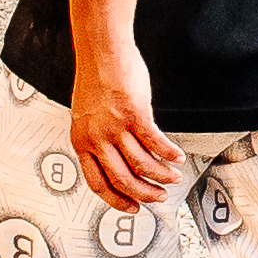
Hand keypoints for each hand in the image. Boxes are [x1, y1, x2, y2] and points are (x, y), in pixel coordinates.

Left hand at [70, 45, 184, 207]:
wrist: (101, 51)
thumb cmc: (95, 78)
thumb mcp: (86, 116)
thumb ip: (97, 139)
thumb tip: (118, 161)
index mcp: (81, 142)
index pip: (98, 183)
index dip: (117, 200)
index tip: (132, 206)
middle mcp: (96, 138)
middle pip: (123, 179)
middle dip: (145, 193)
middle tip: (159, 197)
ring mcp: (115, 127)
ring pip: (142, 164)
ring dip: (162, 176)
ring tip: (174, 177)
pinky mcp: (135, 114)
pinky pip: (156, 143)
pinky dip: (169, 154)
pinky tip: (177, 157)